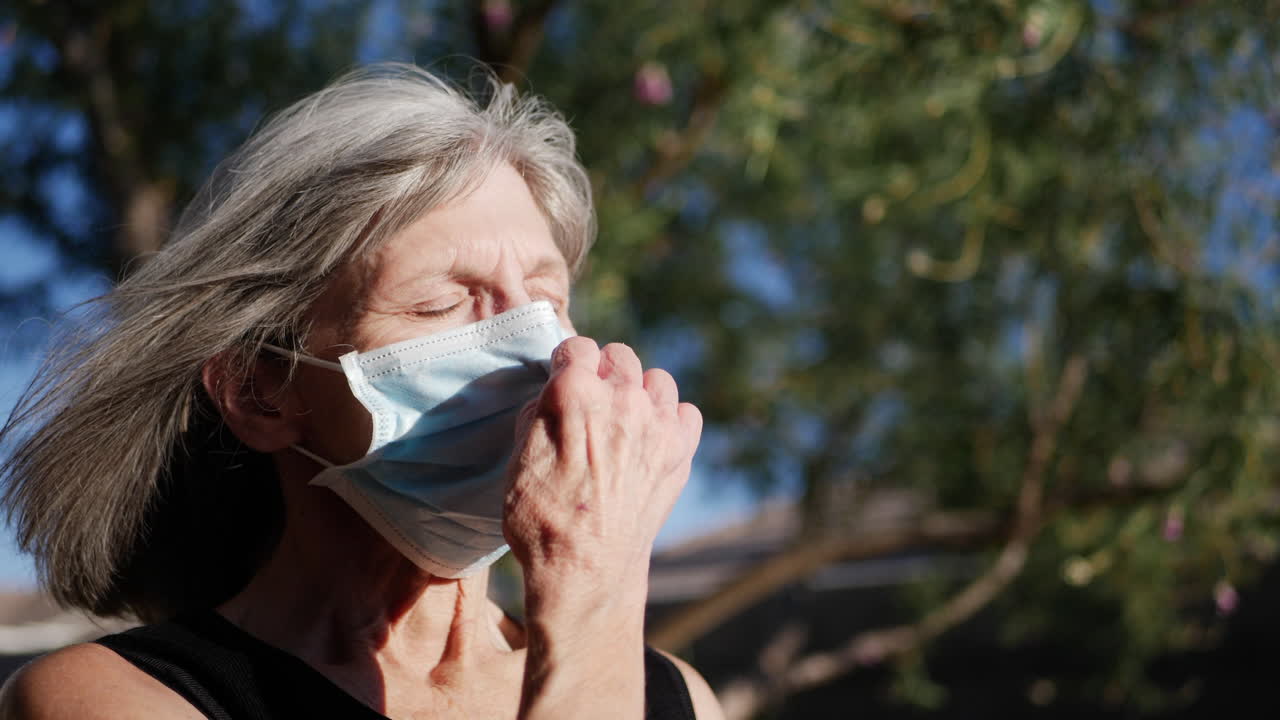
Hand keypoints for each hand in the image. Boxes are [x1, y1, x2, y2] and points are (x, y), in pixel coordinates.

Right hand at [503, 336, 702, 611]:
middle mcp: (623, 399)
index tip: (562, 383)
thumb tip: (554, 393)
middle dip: (603, 373)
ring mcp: (657, 424)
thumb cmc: (541, 518)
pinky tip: (650, 441)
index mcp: (576, 393)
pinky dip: (670, 420)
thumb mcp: (518, 458)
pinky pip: (685, 411)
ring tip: (624, 422)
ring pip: (657, 379)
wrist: (586, 569)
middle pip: (619, 355)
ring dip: (640, 393)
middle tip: (592, 404)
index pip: (576, 346)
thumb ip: (539, 412)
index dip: (565, 365)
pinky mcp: (681, 450)